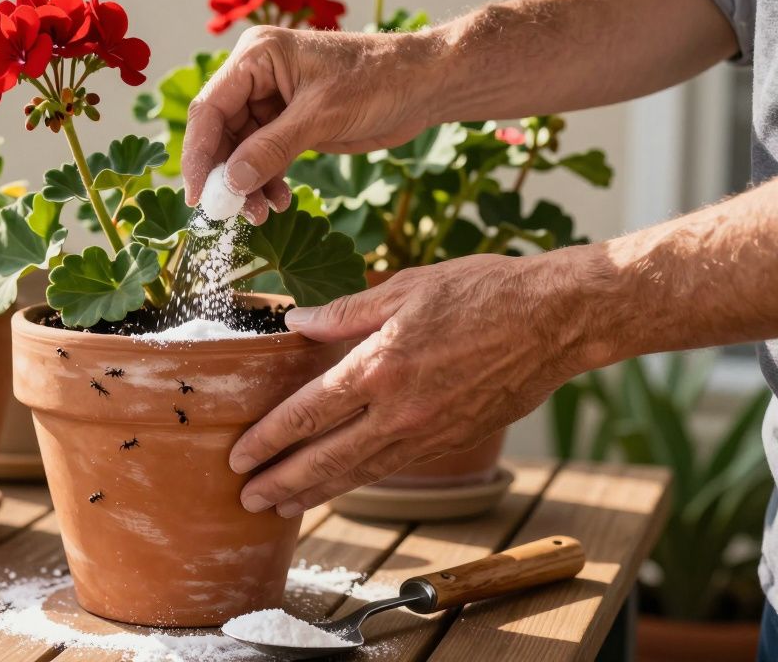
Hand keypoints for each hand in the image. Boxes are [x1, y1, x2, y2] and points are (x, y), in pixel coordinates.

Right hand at [182, 25, 438, 222]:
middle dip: (225, 175)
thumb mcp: (321, 116)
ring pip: (241, 150)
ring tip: (260, 215)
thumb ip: (271, 149)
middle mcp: (257, 76)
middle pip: (221, 133)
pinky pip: (263, 156)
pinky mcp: (291, 123)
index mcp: (257, 56)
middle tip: (230, 214)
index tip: (198, 197)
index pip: (209, 108)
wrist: (425, 85)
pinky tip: (278, 202)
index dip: (198, 155)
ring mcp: (273, 100)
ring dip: (246, 184)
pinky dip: (266, 181)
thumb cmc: (378, 81)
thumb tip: (230, 183)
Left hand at [230, 252, 595, 516]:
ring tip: (282, 506)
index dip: (266, 439)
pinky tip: (340, 486)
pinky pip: (393, 468)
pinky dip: (359, 482)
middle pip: (324, 459)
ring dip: (316, 493)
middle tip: (245, 500)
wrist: (556, 319)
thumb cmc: (483, 292)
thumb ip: (346, 311)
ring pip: (359, 473)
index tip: (238, 457)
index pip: (305, 414)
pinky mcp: (452, 440)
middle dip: (280, 482)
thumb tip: (296, 321)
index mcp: (379, 367)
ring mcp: (428, 432)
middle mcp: (398, 411)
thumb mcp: (406, 287)